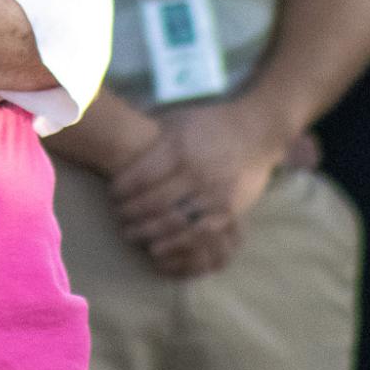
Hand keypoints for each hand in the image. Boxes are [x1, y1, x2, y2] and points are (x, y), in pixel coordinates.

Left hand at [108, 97, 285, 278]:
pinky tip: (157, 248)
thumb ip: (153, 138)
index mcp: (180, 148)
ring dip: (148, 232)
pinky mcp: (230, 210)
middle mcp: (197, 172)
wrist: (257, 132)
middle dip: (130, 214)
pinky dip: (174, 245)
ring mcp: (215, 193)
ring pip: (173, 222)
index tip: (112, 195)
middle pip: (154, 202)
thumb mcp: (178, 121)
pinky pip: (198, 234)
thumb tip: (119, 149)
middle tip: (119, 217)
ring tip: (131, 234)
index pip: (141, 176)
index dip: (121, 190)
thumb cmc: (210, 124)